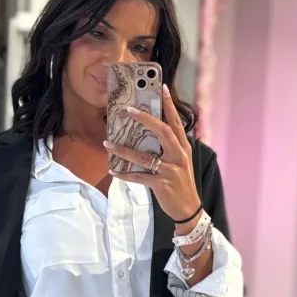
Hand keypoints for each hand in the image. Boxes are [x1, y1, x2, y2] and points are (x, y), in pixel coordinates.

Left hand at [104, 84, 200, 229]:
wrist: (189, 209)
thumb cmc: (181, 183)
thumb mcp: (180, 162)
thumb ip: (170, 147)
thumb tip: (150, 134)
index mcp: (183, 147)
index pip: (176, 122)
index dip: (170, 105)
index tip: (162, 88)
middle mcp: (178, 156)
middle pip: (163, 132)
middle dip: (145, 120)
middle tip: (129, 110)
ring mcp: (170, 170)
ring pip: (144, 157)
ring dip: (123, 150)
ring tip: (108, 143)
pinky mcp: (161, 184)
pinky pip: (139, 177)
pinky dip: (125, 175)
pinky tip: (113, 171)